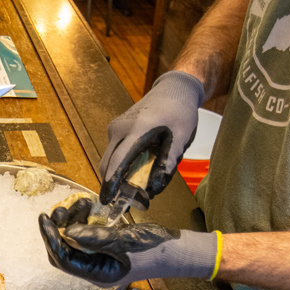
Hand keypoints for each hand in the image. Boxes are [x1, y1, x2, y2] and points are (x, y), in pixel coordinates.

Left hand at [38, 198, 218, 284]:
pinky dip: (84, 222)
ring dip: (71, 222)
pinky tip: (88, 207)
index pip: (63, 259)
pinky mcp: (105, 250)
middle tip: (57, 210)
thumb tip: (67, 233)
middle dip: (58, 230)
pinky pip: (86, 236)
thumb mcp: (123, 240)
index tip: (43, 219)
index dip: (50, 239)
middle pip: (64, 252)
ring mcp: (99, 260)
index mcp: (97, 274)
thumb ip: (94, 237)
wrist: (177, 250)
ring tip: (80, 204)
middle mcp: (94, 270)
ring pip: (74, 242)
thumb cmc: (154, 247)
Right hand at [98, 71, 203, 205]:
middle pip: (107, 162)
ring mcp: (115, 128)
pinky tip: (132, 169)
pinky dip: (118, 163)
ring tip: (129, 187)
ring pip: (108, 158)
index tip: (107, 200)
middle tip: (120, 200)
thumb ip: (168, 162)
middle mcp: (119, 129)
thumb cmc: (180, 112)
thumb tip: (155, 188)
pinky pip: (113, 150)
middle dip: (110, 183)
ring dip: (115, 174)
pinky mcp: (116, 128)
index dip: (112, 183)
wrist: (173, 89)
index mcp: (136, 130)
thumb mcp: (181, 137)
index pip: (118, 161)